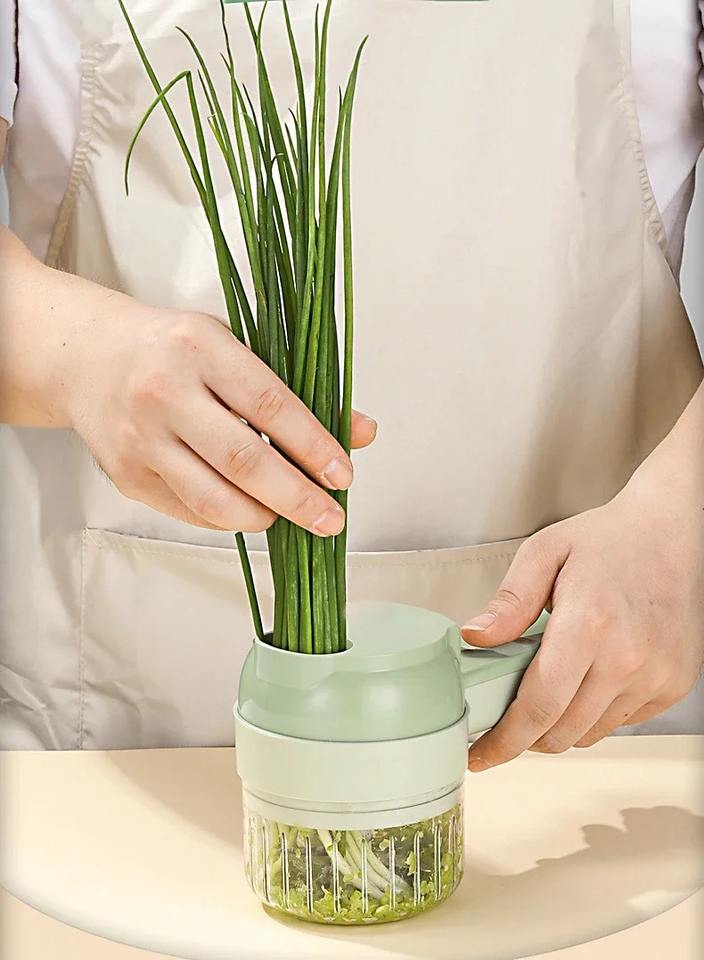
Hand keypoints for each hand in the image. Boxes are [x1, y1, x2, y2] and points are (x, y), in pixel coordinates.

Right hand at [0, 229, 375, 531]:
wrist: (86, 358)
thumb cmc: (170, 349)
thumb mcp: (234, 347)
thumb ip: (297, 389)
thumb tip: (361, 432)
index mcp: (199, 347)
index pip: (269, 403)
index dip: (313, 445)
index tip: (344, 473)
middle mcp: (164, 393)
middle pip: (244, 461)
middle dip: (298, 498)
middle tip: (332, 518)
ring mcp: (140, 440)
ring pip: (214, 499)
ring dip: (265, 517)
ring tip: (295, 518)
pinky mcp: (126, 476)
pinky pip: (190, 512)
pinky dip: (230, 519)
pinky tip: (254, 511)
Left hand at [464, 386, 703, 769]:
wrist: (675, 531)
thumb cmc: (607, 539)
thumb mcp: (544, 553)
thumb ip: (509, 602)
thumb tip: (474, 638)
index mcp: (588, 625)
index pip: (538, 709)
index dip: (504, 741)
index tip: (480, 755)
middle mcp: (627, 659)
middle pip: (561, 732)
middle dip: (525, 737)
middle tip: (505, 718)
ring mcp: (656, 677)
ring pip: (591, 734)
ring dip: (560, 726)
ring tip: (547, 691)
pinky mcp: (673, 685)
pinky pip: (622, 722)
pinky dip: (595, 714)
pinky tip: (586, 680)